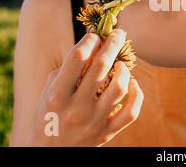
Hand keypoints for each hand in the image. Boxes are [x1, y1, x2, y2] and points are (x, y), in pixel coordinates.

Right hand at [27, 29, 143, 146]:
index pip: (77, 58)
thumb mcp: (49, 91)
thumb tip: (93, 44)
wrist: (49, 153)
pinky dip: (136, 94)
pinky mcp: (108, 132)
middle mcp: (76, 108)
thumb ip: (68, 69)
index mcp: (57, 95)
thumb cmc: (48, 115)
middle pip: (101, 67)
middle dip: (113, 44)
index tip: (96, 35)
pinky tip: (132, 83)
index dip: (90, 40)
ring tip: (121, 62)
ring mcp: (95, 121)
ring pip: (119, 87)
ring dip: (123, 69)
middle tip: (119, 33)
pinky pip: (132, 111)